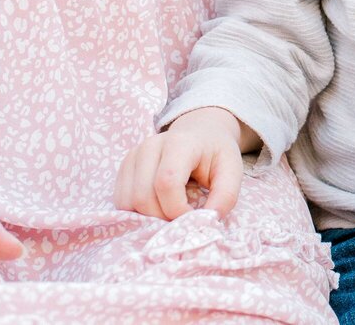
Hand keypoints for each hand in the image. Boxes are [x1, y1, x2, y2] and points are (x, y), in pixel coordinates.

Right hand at [115, 107, 245, 220]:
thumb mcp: (233, 170)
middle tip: (182, 218)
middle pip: (143, 197)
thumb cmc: (216, 153)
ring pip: (127, 202)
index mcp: (179, 143)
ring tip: (171, 211)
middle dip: (163, 218)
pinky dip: (137, 213)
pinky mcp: (124, 167)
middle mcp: (150, 146)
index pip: (166, 183)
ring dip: (148, 218)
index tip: (194, 217)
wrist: (200, 133)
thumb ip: (226, 196)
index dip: (177, 210)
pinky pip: (121, 201)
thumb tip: (207, 221)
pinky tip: (158, 207)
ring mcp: (133, 156)